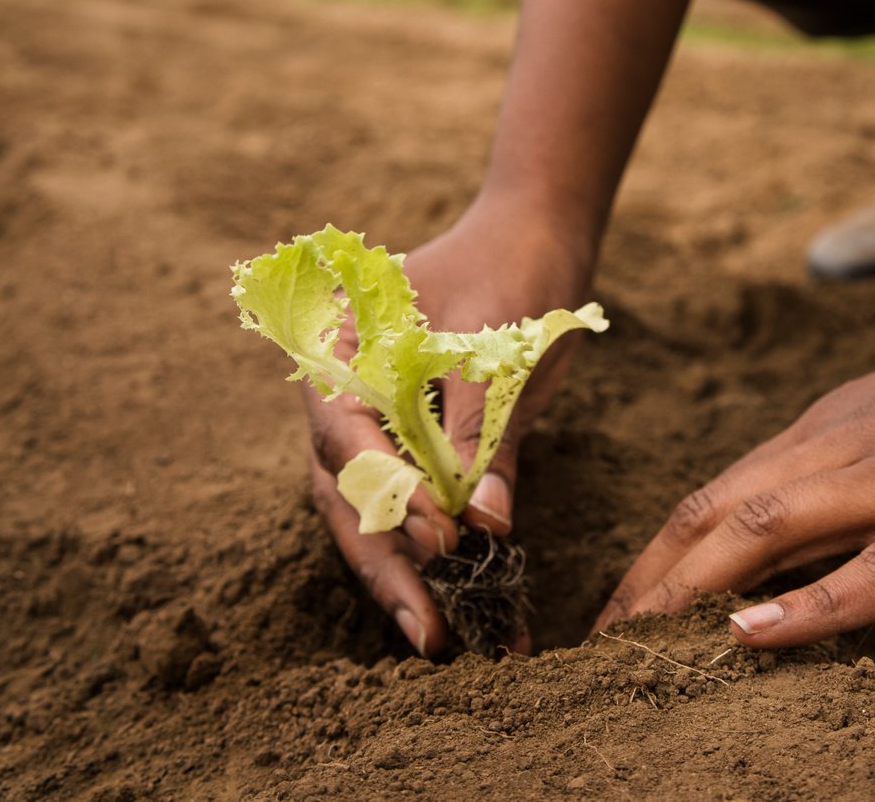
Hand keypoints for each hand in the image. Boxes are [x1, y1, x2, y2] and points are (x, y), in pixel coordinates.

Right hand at [305, 193, 594, 655]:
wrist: (537, 237)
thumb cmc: (514, 272)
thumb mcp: (503, 348)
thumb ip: (484, 434)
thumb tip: (485, 525)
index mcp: (337, 346)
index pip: (344, 431)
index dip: (386, 490)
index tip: (440, 534)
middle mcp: (340, 393)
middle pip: (344, 490)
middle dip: (385, 563)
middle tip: (430, 629)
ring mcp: (371, 425)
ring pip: (370, 514)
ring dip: (406, 576)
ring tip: (445, 637)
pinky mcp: (411, 452)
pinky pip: (412, 509)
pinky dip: (437, 557)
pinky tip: (468, 607)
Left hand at [594, 281, 874, 646]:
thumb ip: (855, 464)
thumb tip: (803, 526)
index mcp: (836, 427)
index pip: (717, 494)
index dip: (655, 558)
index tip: (614, 616)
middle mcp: (853, 447)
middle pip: (718, 514)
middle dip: (646, 587)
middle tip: (591, 654)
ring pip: (774, 532)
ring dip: (692, 595)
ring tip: (631, 656)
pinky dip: (811, 604)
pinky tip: (754, 635)